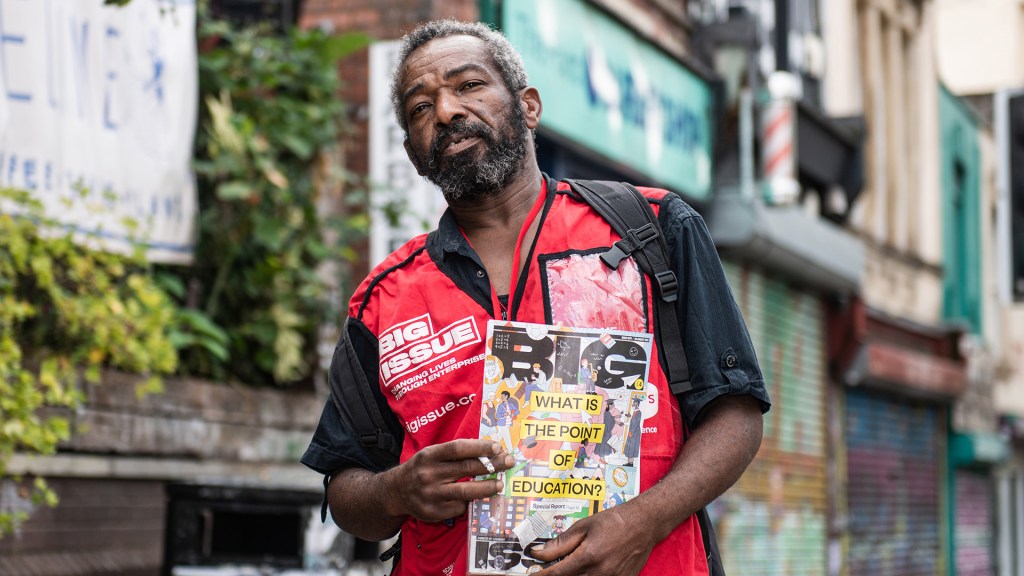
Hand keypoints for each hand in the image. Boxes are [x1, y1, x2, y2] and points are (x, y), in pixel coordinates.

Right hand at [384, 439, 512, 522]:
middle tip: (508, 462)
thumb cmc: (420, 469)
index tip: (497, 447)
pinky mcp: (433, 512)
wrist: (395, 492)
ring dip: (487, 487)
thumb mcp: (431, 455)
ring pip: (466, 491)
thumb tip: (488, 452)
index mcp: (429, 455)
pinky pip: (458, 507)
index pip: (458, 448)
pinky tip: (473, 498)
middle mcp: (428, 474)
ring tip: (499, 485)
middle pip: (467, 468)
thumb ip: (454, 454)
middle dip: (492, 465)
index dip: (480, 447)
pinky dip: (468, 502)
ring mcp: (430, 495)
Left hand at [529, 504, 657, 575]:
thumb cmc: (614, 521)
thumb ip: (560, 543)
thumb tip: (539, 553)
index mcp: (588, 557)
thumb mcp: (584, 526)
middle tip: (547, 572)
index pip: (556, 574)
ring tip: (567, 568)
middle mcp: (600, 573)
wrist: (644, 524)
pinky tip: (584, 571)